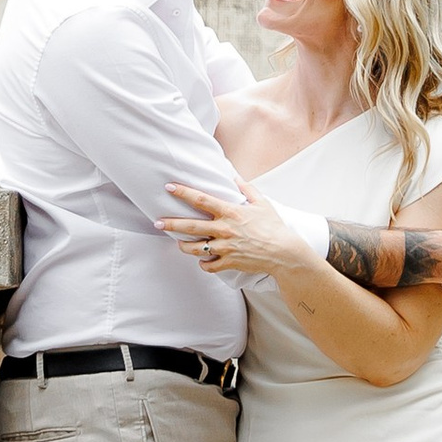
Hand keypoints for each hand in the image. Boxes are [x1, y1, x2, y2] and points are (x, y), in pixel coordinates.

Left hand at [162, 178, 308, 278]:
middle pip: (190, 226)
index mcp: (230, 213)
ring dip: (184, 246)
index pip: (202, 200)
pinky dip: (204, 263)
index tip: (169, 188)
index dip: (184, 192)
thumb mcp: (262, 203)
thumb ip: (246, 188)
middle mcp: (224, 230)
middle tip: (157, 222)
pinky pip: (209, 265)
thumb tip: (235, 176)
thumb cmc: (273, 226)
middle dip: (171, 224)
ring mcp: (225, 248)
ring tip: (178, 243)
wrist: (284, 253)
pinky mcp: (229, 262)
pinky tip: (202, 260)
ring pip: (195, 248)